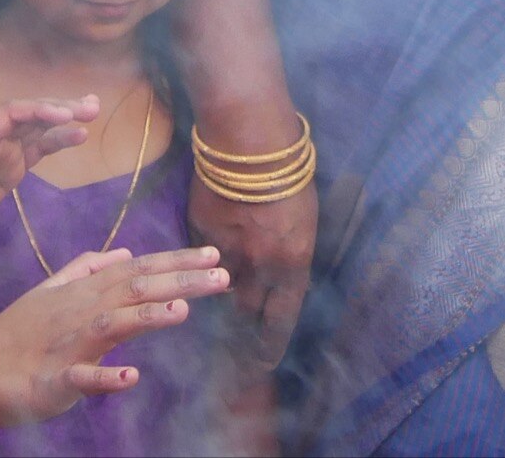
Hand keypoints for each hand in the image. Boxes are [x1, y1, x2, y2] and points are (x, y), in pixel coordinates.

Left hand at [0, 95, 97, 249]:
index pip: (10, 115)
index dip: (37, 111)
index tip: (62, 114)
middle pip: (30, 117)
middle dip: (59, 109)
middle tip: (91, 106)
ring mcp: (1, 156)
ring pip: (38, 133)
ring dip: (64, 123)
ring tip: (92, 114)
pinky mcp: (7, 173)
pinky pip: (35, 154)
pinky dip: (56, 144)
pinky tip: (76, 136)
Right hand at [0, 245, 229, 427]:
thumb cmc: (18, 332)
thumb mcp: (53, 291)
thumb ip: (88, 269)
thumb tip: (124, 253)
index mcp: (85, 292)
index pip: (139, 270)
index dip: (177, 261)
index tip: (214, 255)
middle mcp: (81, 311)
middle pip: (135, 290)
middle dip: (179, 281)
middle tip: (222, 275)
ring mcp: (68, 344)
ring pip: (112, 325)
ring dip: (147, 316)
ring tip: (181, 309)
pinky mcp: (52, 379)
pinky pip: (81, 379)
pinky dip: (105, 378)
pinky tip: (130, 378)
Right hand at [189, 170, 315, 373]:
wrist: (250, 142)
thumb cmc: (291, 177)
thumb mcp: (304, 224)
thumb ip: (289, 258)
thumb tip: (278, 278)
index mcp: (291, 265)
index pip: (280, 319)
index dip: (270, 344)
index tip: (264, 363)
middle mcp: (258, 266)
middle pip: (245, 312)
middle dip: (242, 326)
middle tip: (237, 338)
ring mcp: (225, 251)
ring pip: (219, 288)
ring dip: (219, 294)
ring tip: (216, 298)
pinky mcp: (200, 233)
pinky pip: (202, 256)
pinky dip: (205, 260)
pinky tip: (202, 257)